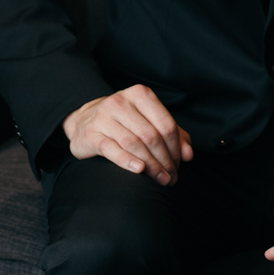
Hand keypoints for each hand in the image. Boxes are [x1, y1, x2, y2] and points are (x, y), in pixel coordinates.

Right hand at [62, 85, 192, 183]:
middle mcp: (121, 101)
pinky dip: (127, 161)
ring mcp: (103, 116)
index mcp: (140, 94)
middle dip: (165, 160)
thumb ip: (173, 135)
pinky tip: (139, 170)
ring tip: (161, 180)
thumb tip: (189, 154)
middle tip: (171, 178)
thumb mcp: (148, 121)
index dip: (176, 148)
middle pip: (151, 136)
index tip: (179, 165)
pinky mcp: (90, 133)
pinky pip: (112, 149)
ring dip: (151, 166)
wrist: (84, 120)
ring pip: (134, 143)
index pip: (166, 124)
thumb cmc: (124, 122)